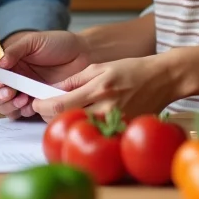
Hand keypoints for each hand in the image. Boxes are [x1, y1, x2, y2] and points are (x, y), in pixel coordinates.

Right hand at [0, 30, 90, 119]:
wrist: (84, 54)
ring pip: (6, 108)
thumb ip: (15, 50)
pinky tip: (31, 104)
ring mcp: (26, 93)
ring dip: (10, 107)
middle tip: (10, 93)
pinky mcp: (39, 104)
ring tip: (23, 99)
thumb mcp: (34, 41)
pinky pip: (24, 114)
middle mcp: (15, 80)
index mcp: (10, 64)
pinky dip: (23, 112)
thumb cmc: (58, 43)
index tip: (1, 82)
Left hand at [31, 56, 175, 120]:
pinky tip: (85, 117)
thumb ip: (75, 79)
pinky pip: (96, 132)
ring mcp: (116, 121)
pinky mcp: (123, 129)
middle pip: (67, 120)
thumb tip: (52, 90)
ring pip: (80, 127)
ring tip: (66, 109)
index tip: (35, 102)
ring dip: (68, 120)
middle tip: (48, 106)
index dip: (42, 106)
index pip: (60, 104)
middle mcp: (107, 108)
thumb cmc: (131, 70)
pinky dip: (86, 125)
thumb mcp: (99, 67)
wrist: (162, 79)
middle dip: (51, 114)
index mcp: (98, 88)